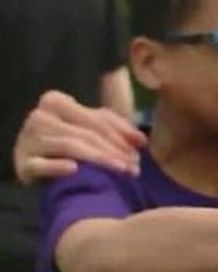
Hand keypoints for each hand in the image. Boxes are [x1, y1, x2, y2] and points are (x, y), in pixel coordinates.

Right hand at [14, 91, 145, 184]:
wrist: (34, 163)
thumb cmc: (67, 142)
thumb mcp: (90, 128)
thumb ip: (117, 128)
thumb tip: (141, 140)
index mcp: (56, 101)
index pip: (95, 119)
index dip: (121, 134)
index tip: (141, 149)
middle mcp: (40, 117)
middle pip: (86, 133)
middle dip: (114, 150)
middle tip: (134, 166)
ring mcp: (28, 140)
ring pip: (71, 146)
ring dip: (100, 159)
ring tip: (121, 170)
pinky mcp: (22, 163)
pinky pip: (41, 165)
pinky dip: (57, 167)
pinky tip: (74, 169)